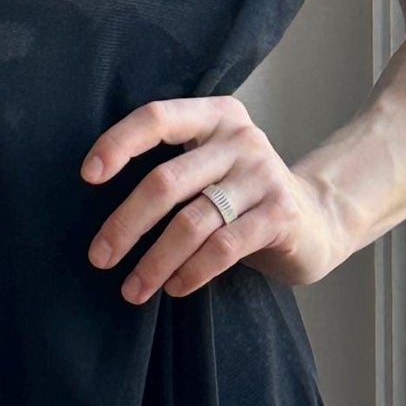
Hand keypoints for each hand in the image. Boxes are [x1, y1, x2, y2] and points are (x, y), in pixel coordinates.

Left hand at [80, 95, 345, 302]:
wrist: (317, 218)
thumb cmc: (241, 194)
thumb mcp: (210, 163)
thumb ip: (171, 167)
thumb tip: (100, 203)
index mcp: (214, 115)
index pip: (157, 117)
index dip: (118, 143)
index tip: (88, 176)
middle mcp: (240, 138)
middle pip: (166, 182)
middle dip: (126, 224)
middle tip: (100, 258)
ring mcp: (263, 175)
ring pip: (192, 222)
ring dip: (155, 261)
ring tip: (132, 289)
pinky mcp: (280, 214)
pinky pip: (224, 247)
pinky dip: (192, 271)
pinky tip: (174, 288)